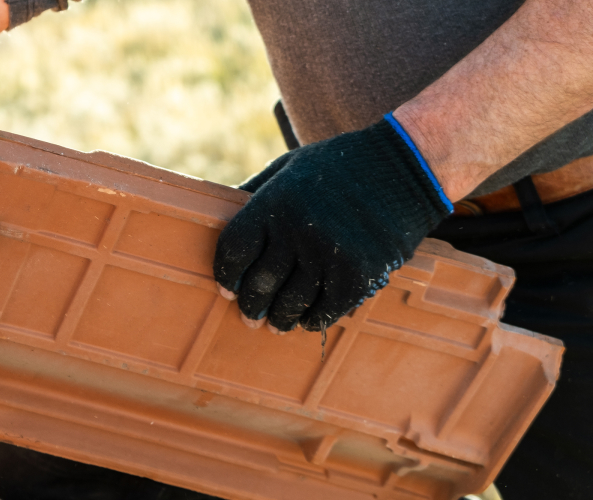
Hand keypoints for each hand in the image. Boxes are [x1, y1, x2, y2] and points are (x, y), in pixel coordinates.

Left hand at [214, 116, 452, 331]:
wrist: (405, 166)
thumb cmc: (338, 166)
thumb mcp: (288, 168)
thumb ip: (254, 194)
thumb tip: (216, 213)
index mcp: (274, 202)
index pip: (233, 251)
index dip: (225, 275)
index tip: (226, 289)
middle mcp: (297, 230)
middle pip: (259, 283)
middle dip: (251, 306)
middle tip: (249, 316)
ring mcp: (328, 254)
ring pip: (290, 303)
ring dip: (279, 319)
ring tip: (276, 324)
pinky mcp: (359, 274)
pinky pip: (325, 311)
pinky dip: (313, 320)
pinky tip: (307, 320)